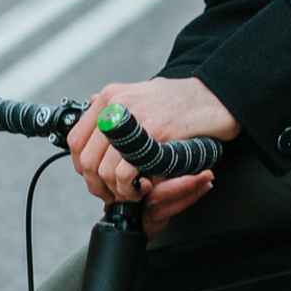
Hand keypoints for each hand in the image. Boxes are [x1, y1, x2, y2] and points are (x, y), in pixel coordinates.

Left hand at [67, 75, 240, 225]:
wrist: (214, 97)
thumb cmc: (181, 101)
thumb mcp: (141, 96)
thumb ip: (117, 113)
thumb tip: (96, 133)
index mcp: (109, 97)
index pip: (76, 140)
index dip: (83, 167)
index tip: (96, 179)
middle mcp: (116, 105)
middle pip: (87, 159)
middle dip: (98, 185)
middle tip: (113, 194)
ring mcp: (133, 120)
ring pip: (104, 170)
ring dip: (117, 190)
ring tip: (133, 192)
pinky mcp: (153, 135)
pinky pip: (126, 172)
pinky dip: (131, 188)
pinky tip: (144, 188)